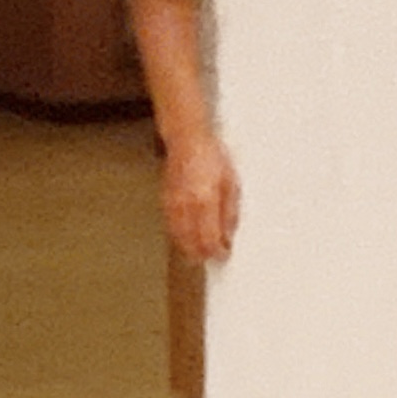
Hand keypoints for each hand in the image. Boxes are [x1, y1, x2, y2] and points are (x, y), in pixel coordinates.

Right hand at [162, 132, 239, 260]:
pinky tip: (186, 238)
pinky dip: (179, 237)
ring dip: (189, 248)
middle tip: (213, 258)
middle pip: (192, 243)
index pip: (209, 239)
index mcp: (205, 202)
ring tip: (200, 253)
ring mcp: (173, 204)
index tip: (224, 254)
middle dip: (202, 255)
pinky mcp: (165, 201)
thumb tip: (229, 234)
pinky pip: (171, 227)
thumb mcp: (231, 182)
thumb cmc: (211, 155)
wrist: (187, 139)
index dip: (217, 252)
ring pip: (179, 238)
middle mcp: (187, 206)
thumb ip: (230, 211)